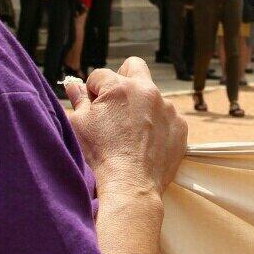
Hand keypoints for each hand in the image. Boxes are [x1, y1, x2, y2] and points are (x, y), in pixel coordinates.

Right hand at [62, 58, 186, 197]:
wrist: (131, 186)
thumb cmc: (100, 155)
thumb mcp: (79, 125)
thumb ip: (78, 99)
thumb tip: (73, 85)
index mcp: (120, 86)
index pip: (100, 75)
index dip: (93, 91)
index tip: (93, 107)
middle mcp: (148, 90)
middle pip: (133, 67)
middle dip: (122, 78)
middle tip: (114, 102)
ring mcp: (168, 108)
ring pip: (151, 95)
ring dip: (141, 105)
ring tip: (130, 132)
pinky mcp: (180, 125)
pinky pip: (167, 116)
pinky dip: (157, 124)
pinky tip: (146, 142)